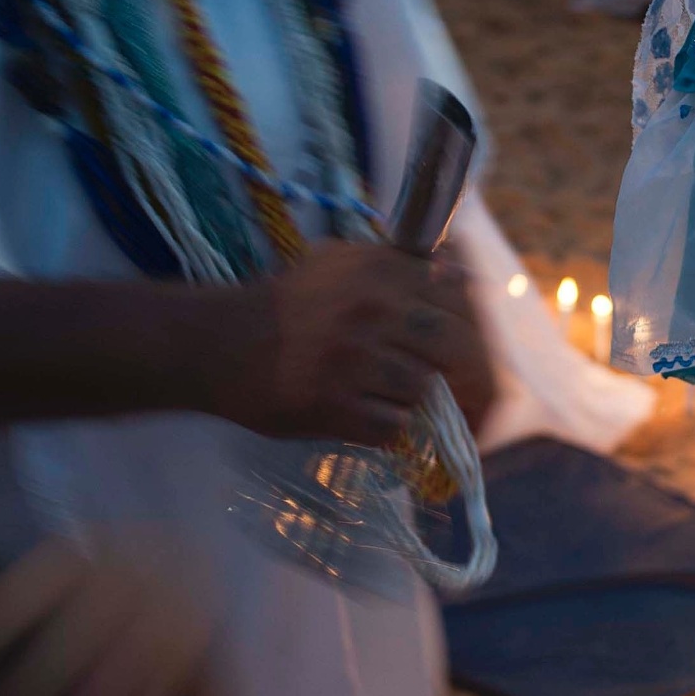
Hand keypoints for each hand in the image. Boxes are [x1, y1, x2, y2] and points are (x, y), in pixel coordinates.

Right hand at [208, 243, 494, 444]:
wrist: (217, 343)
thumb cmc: (284, 304)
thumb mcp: (340, 263)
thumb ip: (398, 266)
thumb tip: (458, 275)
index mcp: (380, 270)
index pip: (461, 300)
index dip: (477, 333)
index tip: (477, 356)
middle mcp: (372, 308)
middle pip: (457, 350)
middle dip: (471, 382)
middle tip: (473, 406)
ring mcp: (353, 358)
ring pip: (426, 393)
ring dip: (423, 408)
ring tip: (408, 410)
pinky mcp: (332, 404)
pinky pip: (392, 428)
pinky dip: (392, 432)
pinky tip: (374, 422)